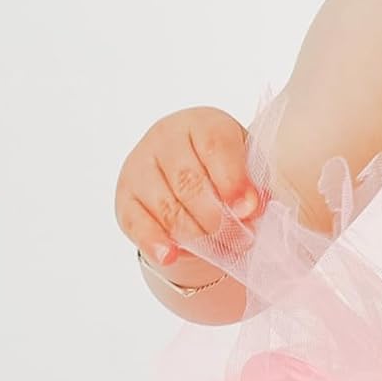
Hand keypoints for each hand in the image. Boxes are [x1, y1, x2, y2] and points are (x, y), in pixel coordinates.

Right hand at [114, 106, 263, 271]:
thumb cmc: (229, 173)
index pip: (215, 146)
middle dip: (219, 220)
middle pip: (190, 183)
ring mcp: (140, 166)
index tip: (249, 210)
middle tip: (241, 240)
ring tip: (223, 251)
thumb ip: (255, 186)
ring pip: (168, 209)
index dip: (233, 181)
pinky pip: (138, 224)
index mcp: (203, 124)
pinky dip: (156, 243)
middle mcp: (166, 138)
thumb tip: (251, 208)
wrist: (196, 180)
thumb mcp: (251, 171)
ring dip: (198, 238)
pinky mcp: (126, 198)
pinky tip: (170, 256)